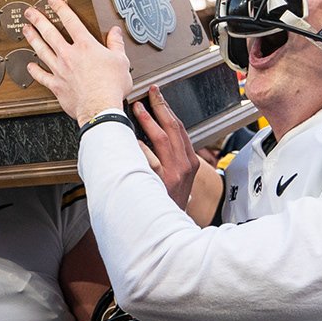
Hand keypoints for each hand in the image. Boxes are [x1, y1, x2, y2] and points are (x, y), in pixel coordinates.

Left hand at [23, 0, 133, 123]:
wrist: (100, 107)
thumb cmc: (111, 86)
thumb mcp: (121, 61)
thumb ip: (116, 44)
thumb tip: (115, 32)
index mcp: (86, 46)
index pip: (71, 20)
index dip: (60, 8)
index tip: (52, 1)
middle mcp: (69, 55)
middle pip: (50, 33)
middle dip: (38, 20)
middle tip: (29, 12)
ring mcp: (60, 70)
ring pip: (42, 50)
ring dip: (33, 39)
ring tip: (26, 30)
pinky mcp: (56, 85)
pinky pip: (41, 76)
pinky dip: (34, 71)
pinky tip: (29, 66)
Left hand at [130, 85, 198, 207]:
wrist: (171, 228)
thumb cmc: (170, 202)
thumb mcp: (180, 180)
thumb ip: (171, 160)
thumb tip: (152, 137)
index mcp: (190, 163)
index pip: (180, 129)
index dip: (168, 109)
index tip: (158, 96)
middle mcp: (184, 166)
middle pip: (173, 128)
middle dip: (161, 106)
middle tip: (150, 93)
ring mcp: (173, 173)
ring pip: (163, 139)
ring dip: (149, 120)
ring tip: (138, 108)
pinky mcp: (160, 181)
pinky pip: (150, 159)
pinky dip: (141, 146)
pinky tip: (132, 137)